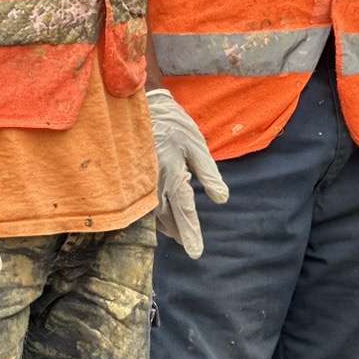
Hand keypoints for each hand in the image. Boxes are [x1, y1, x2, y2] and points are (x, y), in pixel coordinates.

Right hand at [147, 87, 228, 257]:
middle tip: (189, 245)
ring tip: (176, 233)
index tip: (196, 253)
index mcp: (174, 175)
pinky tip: (159, 214)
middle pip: (167, 217)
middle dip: (178, 231)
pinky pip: (144, 201)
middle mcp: (156, 181)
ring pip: (153, 212)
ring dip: (166, 224)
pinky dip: (154, 211)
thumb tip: (222, 199)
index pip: (184, 212)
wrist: (146, 105)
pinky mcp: (136, 175)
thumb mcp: (197, 146)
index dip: (191, 233)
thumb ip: (209, 174)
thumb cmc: (175, 124)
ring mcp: (143, 179)